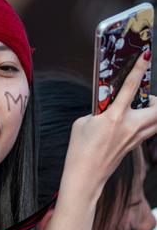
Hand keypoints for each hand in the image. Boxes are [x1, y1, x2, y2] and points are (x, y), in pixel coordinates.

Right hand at [63, 51, 156, 195]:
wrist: (85, 174)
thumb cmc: (80, 148)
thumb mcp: (83, 123)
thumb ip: (98, 112)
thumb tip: (107, 110)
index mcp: (115, 117)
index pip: (130, 88)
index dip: (139, 69)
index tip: (145, 56)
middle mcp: (131, 127)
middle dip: (155, 99)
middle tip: (143, 96)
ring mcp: (135, 138)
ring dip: (154, 112)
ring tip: (140, 109)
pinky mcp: (134, 146)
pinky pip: (149, 130)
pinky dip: (146, 123)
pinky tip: (131, 124)